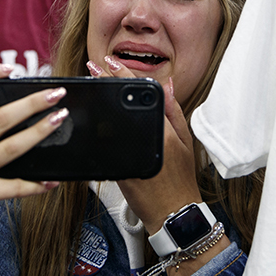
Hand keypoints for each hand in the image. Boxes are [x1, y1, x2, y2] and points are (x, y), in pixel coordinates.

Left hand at [89, 57, 199, 233]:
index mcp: (164, 130)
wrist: (174, 213)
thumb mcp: (185, 141)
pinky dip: (99, 131)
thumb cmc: (181, 178)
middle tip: (92, 67)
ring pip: (110, 125)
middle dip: (105, 83)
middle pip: (121, 106)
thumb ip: (173, 111)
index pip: (142, 94)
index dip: (124, 75)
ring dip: (98, 105)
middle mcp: (146, 140)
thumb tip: (166, 83)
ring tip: (90, 88)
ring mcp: (130, 155)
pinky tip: (91, 119)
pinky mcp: (118, 169)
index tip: (110, 62)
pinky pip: (107, 146)